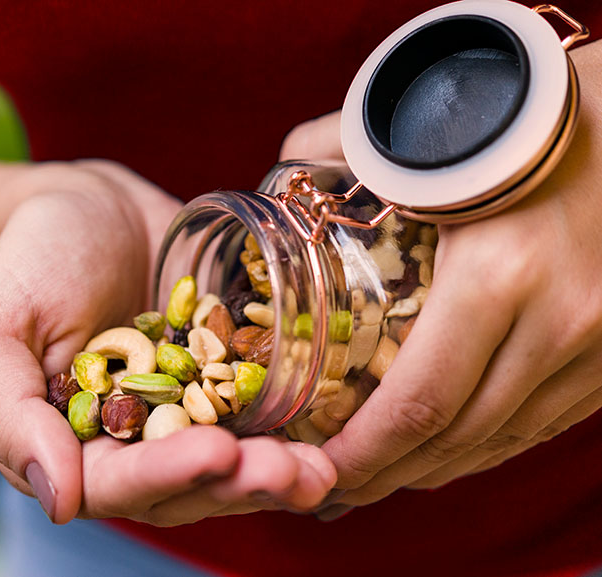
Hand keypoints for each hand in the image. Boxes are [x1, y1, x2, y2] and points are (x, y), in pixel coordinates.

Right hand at [0, 160, 335, 524]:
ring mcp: (186, 411)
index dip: (167, 476)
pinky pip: (261, 409)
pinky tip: (334, 428)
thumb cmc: (27, 261)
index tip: (216, 453)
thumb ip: (9, 416)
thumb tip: (58, 501)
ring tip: (322, 467)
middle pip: (188, 486)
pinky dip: (297, 424)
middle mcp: (134, 441)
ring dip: (278, 471)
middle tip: (293, 472)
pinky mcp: (224, 376)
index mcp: (73, 445)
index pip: (118, 484)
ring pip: (234, 460)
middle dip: (240, 483)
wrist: (85, 206)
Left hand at [281, 41, 601, 512]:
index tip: (321, 471)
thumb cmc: (528, 113)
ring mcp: (601, 341)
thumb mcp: (434, 135)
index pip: (419, 402)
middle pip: (460, 436)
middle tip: (338, 487)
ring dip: (440, 467)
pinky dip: (494, 443)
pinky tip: (455, 447)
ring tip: (386, 477)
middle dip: (392, 473)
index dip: (365, 454)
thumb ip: (345, 145)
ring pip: (507, 439)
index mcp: (498, 275)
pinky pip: (549, 420)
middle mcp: (560, 322)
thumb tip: (284, 166)